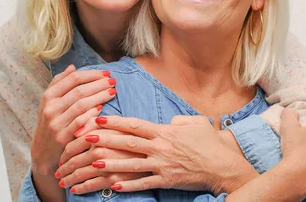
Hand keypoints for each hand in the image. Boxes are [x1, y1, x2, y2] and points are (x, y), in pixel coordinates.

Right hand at [30, 65, 115, 176]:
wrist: (42, 153)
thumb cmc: (51, 122)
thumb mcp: (49, 102)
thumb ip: (59, 83)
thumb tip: (72, 66)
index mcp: (48, 96)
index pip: (73, 78)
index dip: (92, 74)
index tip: (106, 73)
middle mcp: (50, 108)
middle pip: (79, 90)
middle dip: (99, 84)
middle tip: (113, 81)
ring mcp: (56, 123)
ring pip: (81, 105)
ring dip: (100, 96)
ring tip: (112, 92)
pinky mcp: (62, 138)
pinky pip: (80, 122)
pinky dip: (91, 113)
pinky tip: (102, 108)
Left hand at [60, 115, 256, 194]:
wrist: (223, 165)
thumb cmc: (210, 142)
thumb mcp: (195, 123)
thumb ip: (178, 121)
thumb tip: (168, 123)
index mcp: (165, 131)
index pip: (134, 125)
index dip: (114, 121)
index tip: (96, 119)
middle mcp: (160, 147)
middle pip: (126, 143)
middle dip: (102, 141)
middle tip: (82, 140)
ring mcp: (162, 165)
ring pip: (130, 164)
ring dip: (108, 164)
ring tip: (90, 165)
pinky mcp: (166, 181)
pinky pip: (143, 183)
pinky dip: (127, 185)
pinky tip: (112, 186)